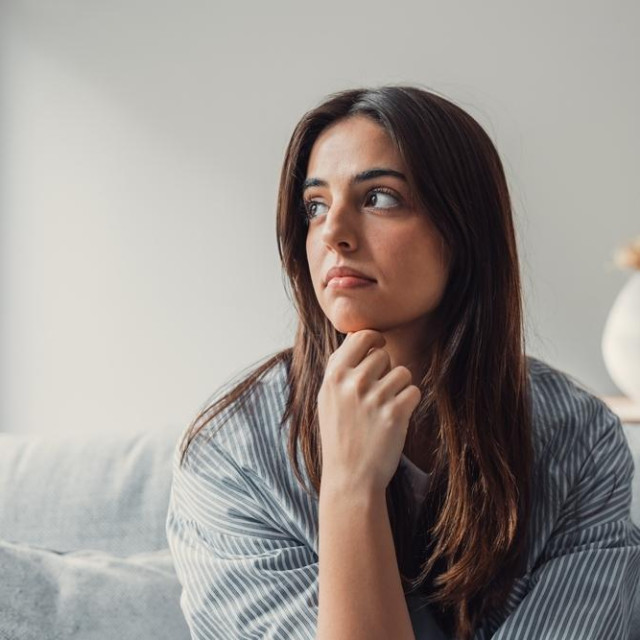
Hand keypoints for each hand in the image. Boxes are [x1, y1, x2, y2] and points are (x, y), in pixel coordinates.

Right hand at [317, 329, 421, 494]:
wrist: (349, 477)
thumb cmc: (339, 435)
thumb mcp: (327, 398)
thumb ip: (340, 367)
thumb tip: (358, 336)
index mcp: (334, 376)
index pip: (361, 336)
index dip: (374, 339)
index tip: (378, 347)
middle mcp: (352, 383)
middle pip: (384, 355)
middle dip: (386, 370)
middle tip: (377, 394)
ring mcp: (374, 398)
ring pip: (402, 372)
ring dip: (399, 388)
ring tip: (385, 408)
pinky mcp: (395, 414)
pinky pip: (414, 391)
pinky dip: (409, 404)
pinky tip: (395, 419)